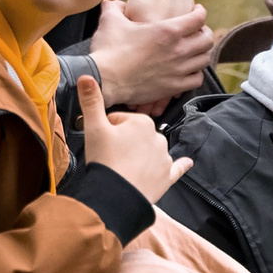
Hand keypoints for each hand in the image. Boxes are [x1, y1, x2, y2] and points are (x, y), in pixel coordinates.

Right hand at [76, 74, 192, 204]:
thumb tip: (86, 76)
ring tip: (122, 166)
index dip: (107, 128)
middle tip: (108, 154)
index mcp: (141, 122)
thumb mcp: (93, 127)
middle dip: (122, 141)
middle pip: (135, 134)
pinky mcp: (167, 176)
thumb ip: (91, 100)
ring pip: (150, 149)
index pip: (120, 119)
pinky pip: (176, 168)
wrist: (116, 196)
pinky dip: (180, 165)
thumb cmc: (105, 161)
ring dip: (140, 154)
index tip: (100, 139)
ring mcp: (164, 157)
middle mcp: (158, 137)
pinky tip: (186, 163)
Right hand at [87, 0, 213, 109]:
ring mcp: (178, 70)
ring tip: (193, 50)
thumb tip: (113, 1)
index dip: (200, 11)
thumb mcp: (110, 21)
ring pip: (205, 59)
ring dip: (201, 53)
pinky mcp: (173, 87)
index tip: (196, 10)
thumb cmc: (108, 50)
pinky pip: (197, 79)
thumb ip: (115, 6)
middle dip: (204, 32)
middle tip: (196, 31)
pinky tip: (188, 70)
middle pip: (207, 39)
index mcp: (168, 30)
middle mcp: (178, 50)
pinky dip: (196, 73)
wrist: (104, 81)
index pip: (199, 18)